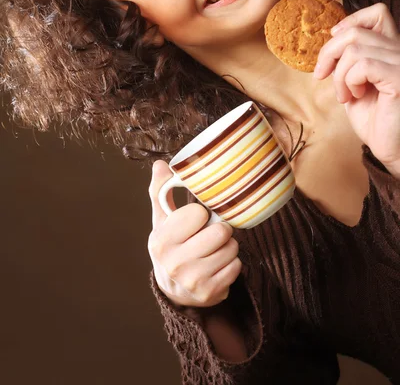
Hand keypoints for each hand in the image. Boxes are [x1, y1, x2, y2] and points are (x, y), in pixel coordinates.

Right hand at [148, 160, 242, 306]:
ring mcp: (193, 280)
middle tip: (210, 234)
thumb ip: (161, 191)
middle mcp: (174, 262)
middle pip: (220, 231)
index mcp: (161, 240)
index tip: (195, 221)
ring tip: (214, 249)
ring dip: (227, 245)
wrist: (173, 288)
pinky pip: (237, 266)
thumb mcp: (162, 220)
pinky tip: (218, 265)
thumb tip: (160, 164)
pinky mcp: (210, 292)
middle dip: (219, 229)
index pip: (198, 213)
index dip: (200, 214)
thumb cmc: (172, 245)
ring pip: (231, 248)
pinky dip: (232, 263)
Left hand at [314, 2, 399, 177]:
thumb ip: (347, 59)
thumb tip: (331, 39)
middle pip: (356, 32)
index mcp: (393, 48)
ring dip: (339, 75)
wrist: (390, 148)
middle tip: (323, 76)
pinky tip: (354, 97)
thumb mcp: (353, 82)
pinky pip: (364, 65)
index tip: (333, 46)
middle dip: (329, 53)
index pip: (378, 12)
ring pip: (355, 49)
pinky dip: (349, 81)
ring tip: (344, 94)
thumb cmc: (374, 118)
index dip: (350, 22)